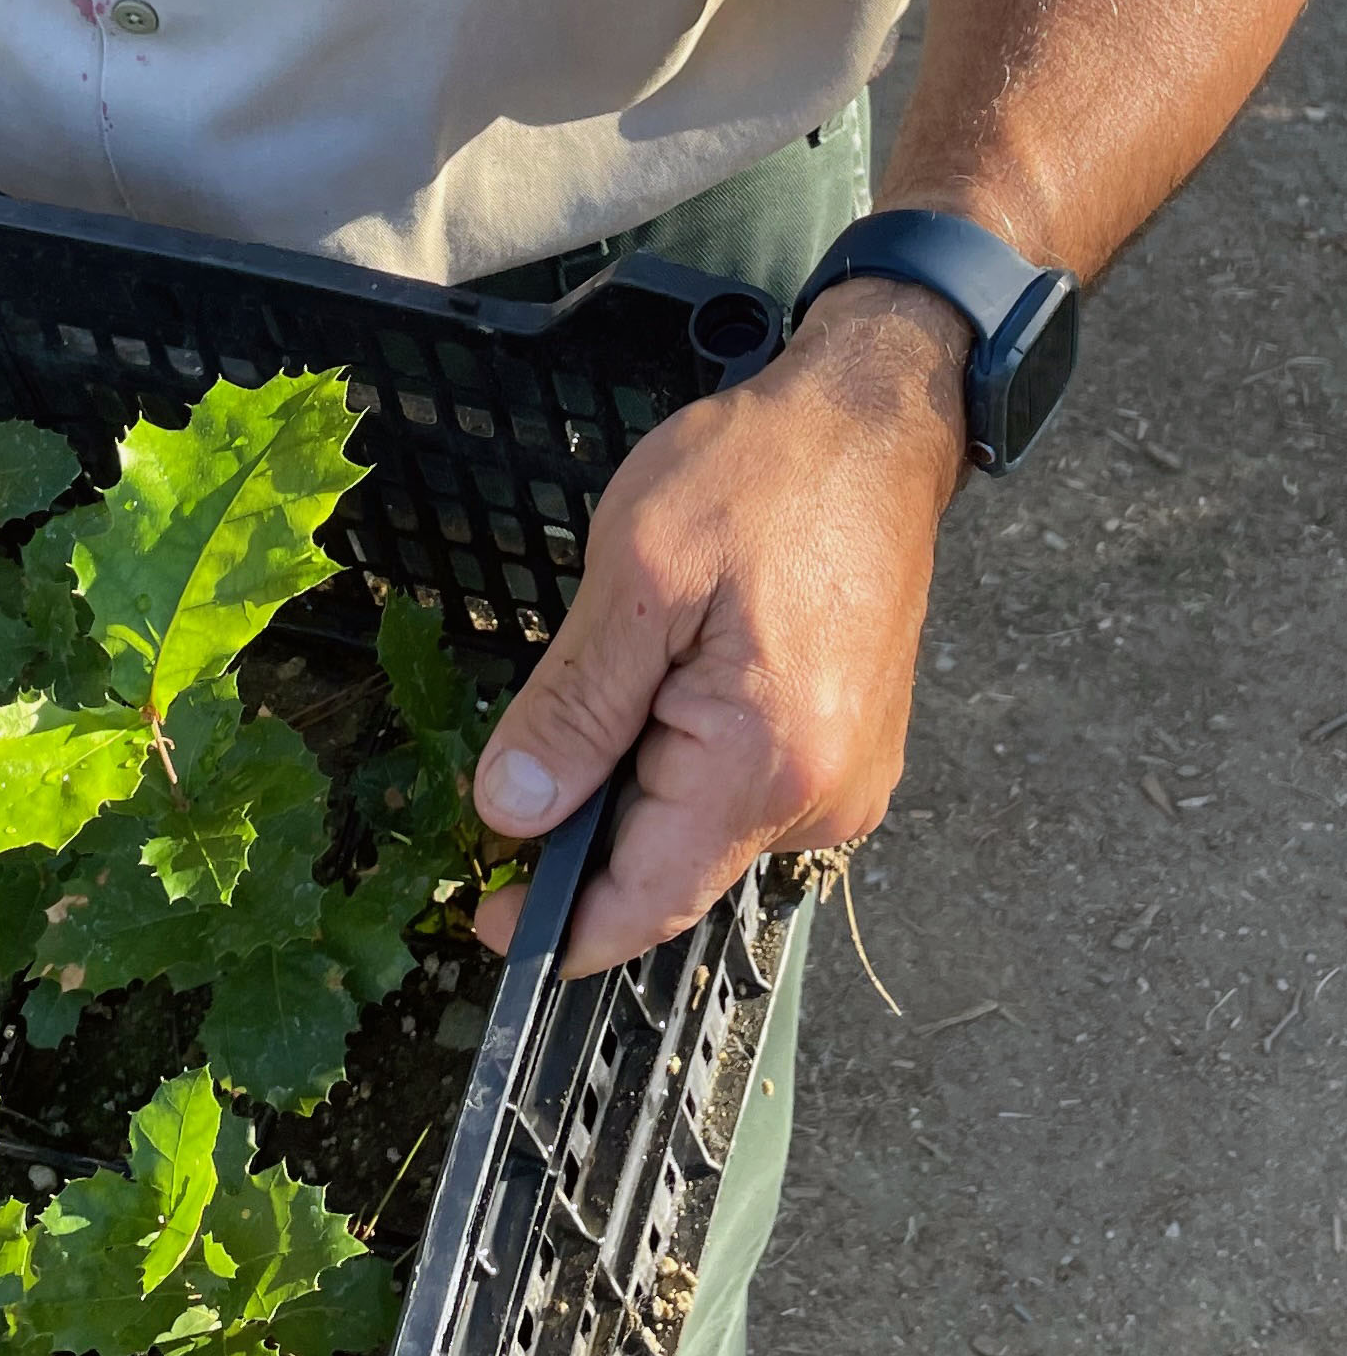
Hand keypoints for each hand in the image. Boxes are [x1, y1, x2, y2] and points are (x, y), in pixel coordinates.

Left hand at [469, 280, 968, 972]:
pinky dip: (687, 759)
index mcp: (762, 767)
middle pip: (668, 869)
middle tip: (527, 743)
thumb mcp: (639, 572)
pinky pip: (746, 791)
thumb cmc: (758, 476)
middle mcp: (821, 802)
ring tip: (624, 670)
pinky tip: (672, 676)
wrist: (875, 427)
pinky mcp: (851, 753)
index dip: (554, 929)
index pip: (642, 905)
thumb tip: (509, 812)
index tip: (479, 920)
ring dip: (640, 784)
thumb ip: (576, 706)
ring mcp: (846, 781)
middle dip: (588, 834)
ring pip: (703, 829)